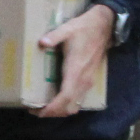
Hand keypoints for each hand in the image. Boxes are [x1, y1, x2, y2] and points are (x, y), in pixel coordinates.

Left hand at [33, 4, 114, 119]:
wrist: (104, 26)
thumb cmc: (84, 28)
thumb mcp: (67, 29)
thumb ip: (54, 36)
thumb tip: (42, 42)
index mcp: (76, 70)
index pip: (65, 97)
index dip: (52, 108)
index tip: (38, 111)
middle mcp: (83, 80)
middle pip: (69, 107)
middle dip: (52, 113)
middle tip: (35, 110)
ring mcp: (88, 82)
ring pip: (74, 106)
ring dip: (60, 111)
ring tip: (44, 107)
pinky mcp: (89, 80)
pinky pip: (78, 100)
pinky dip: (67, 105)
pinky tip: (57, 100)